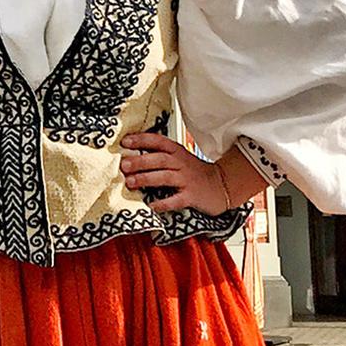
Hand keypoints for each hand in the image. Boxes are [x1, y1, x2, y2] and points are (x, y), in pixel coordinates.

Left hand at [119, 132, 252, 215]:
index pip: (158, 141)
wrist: (222, 185)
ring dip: (146, 179)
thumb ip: (159, 155)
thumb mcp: (180, 158)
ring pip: (165, 177)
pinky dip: (163, 203)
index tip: (125, 142)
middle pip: (160, 159)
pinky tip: (151, 206)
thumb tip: (130, 156)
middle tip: (123, 165)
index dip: (142, 140)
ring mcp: (187, 180)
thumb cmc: (195, 172)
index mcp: (177, 152)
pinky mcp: (192, 197)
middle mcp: (181, 164)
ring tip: (130, 182)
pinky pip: (176, 200)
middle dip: (140, 161)